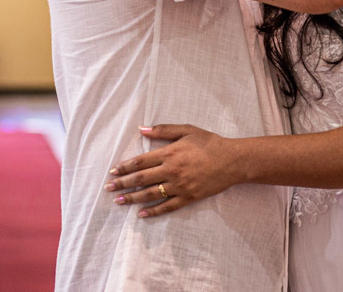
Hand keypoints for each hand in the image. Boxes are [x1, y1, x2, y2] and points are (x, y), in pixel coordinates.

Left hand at [103, 124, 240, 217]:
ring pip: (150, 194)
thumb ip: (163, 130)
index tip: (113, 172)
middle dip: (123, 184)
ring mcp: (180, 186)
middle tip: (108, 188)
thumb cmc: (210, 143)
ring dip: (132, 198)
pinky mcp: (188, 197)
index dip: (125, 167)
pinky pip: (167, 206)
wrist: (233, 160)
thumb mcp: (187, 130)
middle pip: (141, 179)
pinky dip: (153, 211)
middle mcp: (172, 171)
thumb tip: (141, 129)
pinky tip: (141, 214)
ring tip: (119, 201)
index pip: (140, 162)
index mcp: (170, 153)